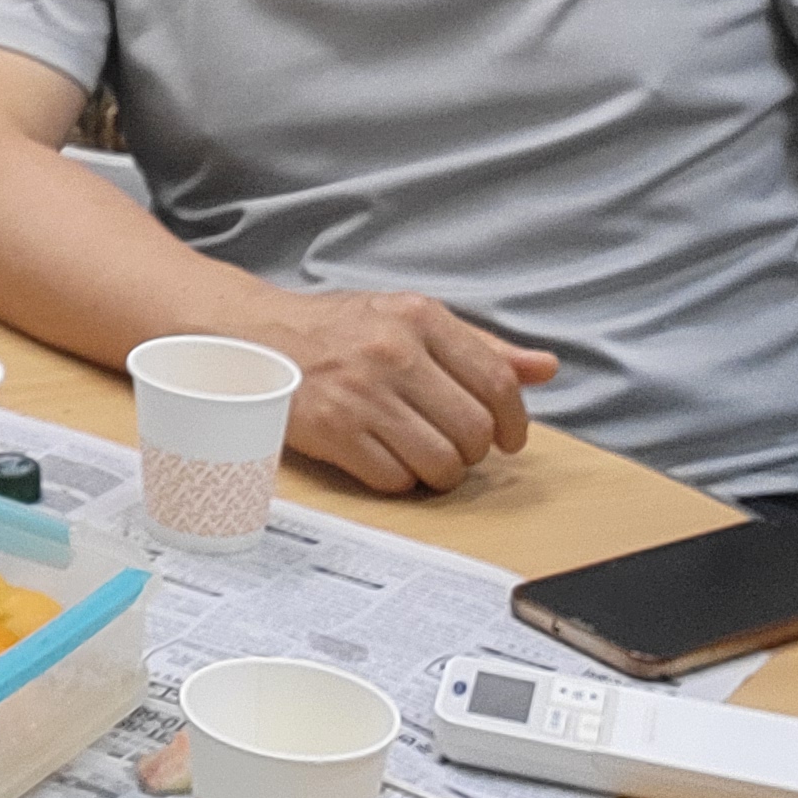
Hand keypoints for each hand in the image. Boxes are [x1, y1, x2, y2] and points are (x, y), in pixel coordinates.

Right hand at [248, 289, 559, 493]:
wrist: (253, 335)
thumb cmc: (339, 329)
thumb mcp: (409, 318)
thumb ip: (480, 346)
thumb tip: (544, 368)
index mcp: (420, 317)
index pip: (497, 382)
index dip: (514, 422)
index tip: (508, 439)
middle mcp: (393, 352)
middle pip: (473, 430)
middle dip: (472, 451)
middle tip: (455, 447)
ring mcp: (361, 394)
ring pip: (440, 462)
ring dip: (439, 472)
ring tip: (421, 457)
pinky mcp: (333, 431)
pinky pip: (394, 480)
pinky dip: (398, 480)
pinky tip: (384, 459)